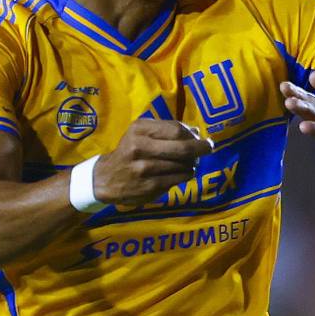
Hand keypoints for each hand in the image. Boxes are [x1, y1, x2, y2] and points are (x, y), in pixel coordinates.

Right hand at [92, 119, 211, 205]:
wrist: (104, 179)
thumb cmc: (128, 152)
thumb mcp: (140, 134)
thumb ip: (165, 130)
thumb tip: (196, 132)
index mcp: (139, 130)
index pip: (176, 129)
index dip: (192, 134)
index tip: (200, 137)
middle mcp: (140, 147)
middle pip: (182, 147)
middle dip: (201, 148)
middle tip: (209, 148)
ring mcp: (144, 168)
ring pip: (183, 164)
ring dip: (192, 163)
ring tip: (191, 163)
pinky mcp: (149, 186)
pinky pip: (179, 178)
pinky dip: (186, 174)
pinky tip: (183, 173)